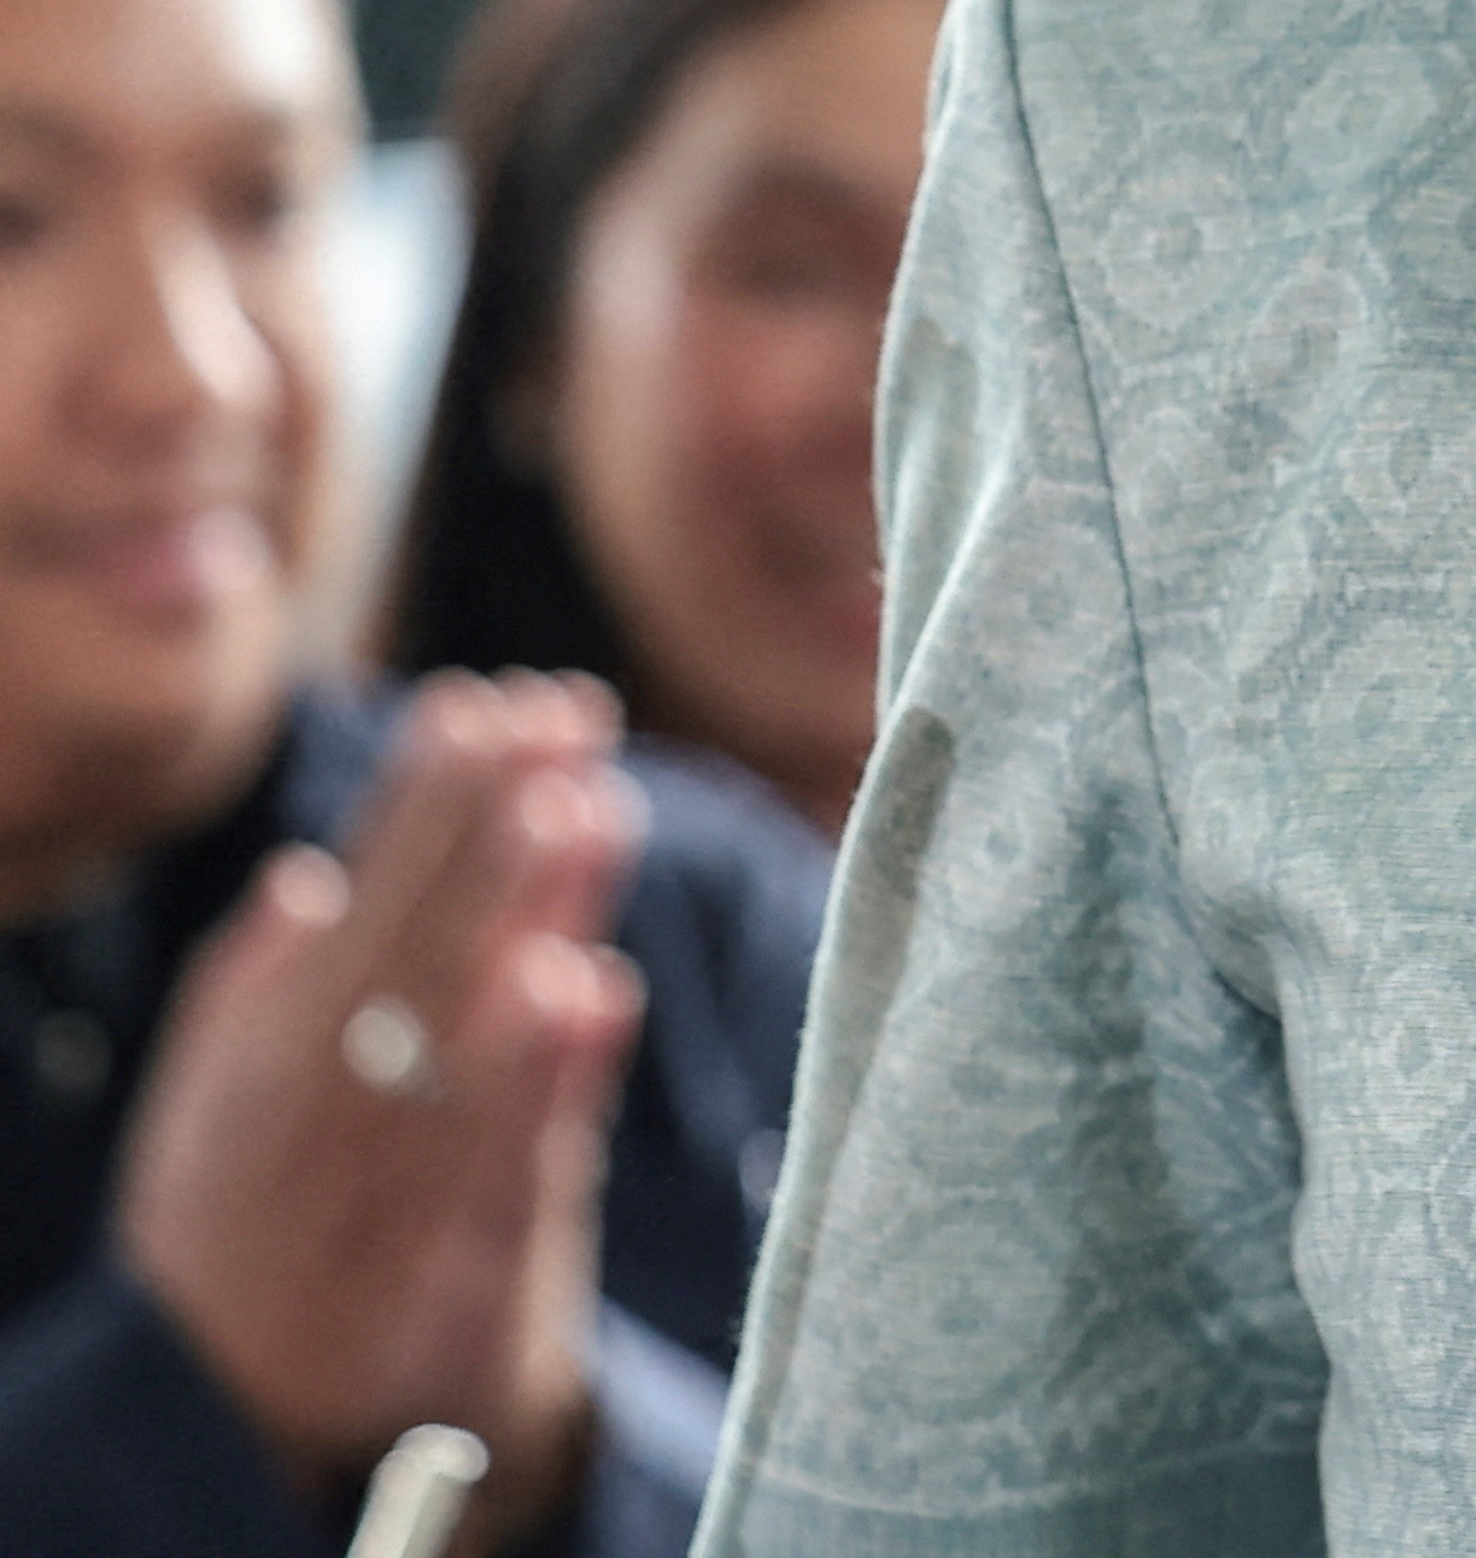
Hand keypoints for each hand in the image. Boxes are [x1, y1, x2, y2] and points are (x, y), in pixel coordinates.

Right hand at [117, 675, 645, 1541]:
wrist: (248, 1428)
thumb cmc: (266, 1229)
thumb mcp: (232, 1113)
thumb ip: (262, 994)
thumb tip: (299, 880)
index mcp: (273, 1055)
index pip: (364, 901)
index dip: (429, 802)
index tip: (498, 703)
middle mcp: (323, 1109)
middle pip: (417, 945)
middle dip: (486, 828)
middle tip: (563, 720)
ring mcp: (387, 1189)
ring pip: (461, 1033)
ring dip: (524, 919)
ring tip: (587, 809)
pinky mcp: (456, 1273)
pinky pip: (500, 1160)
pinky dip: (540, 1078)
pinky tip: (584, 985)